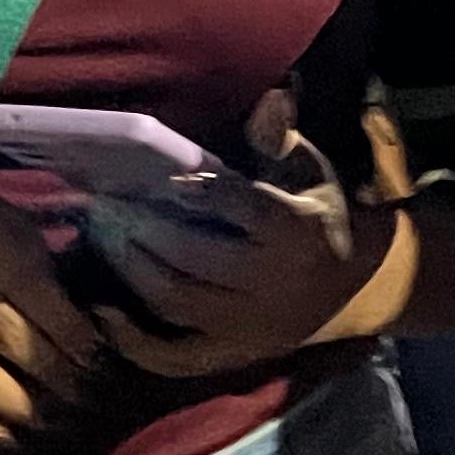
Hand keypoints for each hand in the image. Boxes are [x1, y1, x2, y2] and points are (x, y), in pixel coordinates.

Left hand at [95, 92, 397, 378]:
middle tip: (105, 206)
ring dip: (133, 270)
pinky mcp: (230, 355)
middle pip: (196, 257)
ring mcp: (248, 326)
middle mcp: (271, 283)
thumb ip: (281, 138)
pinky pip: (174, 357)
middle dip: (145, 231)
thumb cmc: (318, 215)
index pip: (242, 208)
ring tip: (103, 238)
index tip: (161, 177)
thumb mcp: (312, 171)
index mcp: (296, 231)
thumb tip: (270, 97)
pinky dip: (133, 340)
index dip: (200, 191)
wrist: (353, 288)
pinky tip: (102, 312)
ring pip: (177, 302)